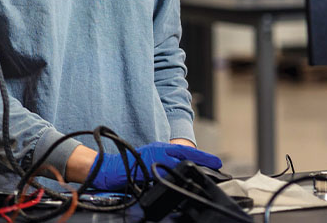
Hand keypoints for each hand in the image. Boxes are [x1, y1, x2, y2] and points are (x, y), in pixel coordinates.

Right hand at [86, 142, 222, 190]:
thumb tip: (180, 166)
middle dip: (202, 161)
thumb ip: (163, 161)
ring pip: (177, 164)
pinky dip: (176, 175)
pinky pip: (166, 173)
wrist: (110, 168)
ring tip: (207, 172)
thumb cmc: (128, 165)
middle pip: (184, 155)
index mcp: (159, 148)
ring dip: (192, 168)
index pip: (183, 151)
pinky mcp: (148, 169)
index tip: (216, 161)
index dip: (201, 156)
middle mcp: (158, 151)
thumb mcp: (149, 159)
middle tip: (217, 166)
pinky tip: (186, 177)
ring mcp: (153, 160)